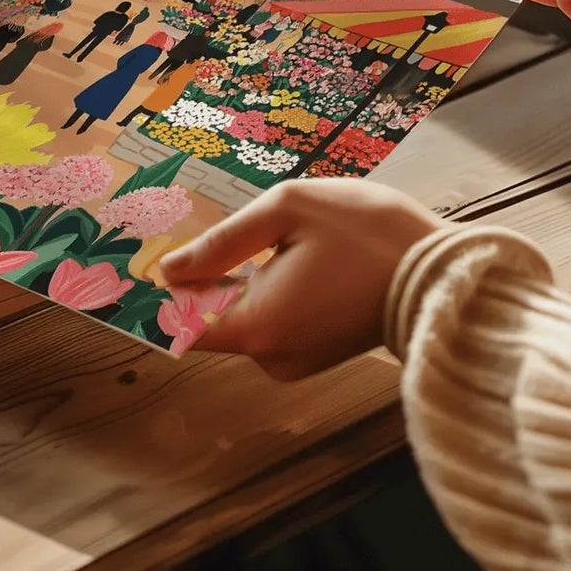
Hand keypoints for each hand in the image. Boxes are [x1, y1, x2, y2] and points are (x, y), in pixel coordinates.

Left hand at [158, 180, 443, 379]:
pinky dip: (274, 288)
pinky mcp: (317, 353)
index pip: (179, 324)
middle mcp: (271, 356)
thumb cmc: (369, 233)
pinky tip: (306, 257)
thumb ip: (223, 241)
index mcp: (257, 323)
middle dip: (209, 275)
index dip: (152, 300)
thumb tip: (169, 270)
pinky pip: (275, 319)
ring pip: (245, 313)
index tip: (123, 278)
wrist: (447, 275)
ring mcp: (296, 360)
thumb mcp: (290, 210)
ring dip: (248, 277)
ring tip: (288, 239)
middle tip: (217, 233)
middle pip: (211, 316)